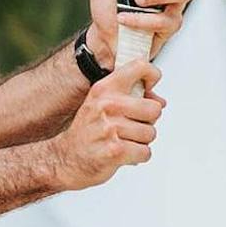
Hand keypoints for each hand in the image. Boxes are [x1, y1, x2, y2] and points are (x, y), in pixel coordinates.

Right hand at [49, 59, 162, 185]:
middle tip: (132, 126)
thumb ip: (131, 98)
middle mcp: (107, 105)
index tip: (149, 85)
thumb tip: (160, 102)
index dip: (152, 75)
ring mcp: (110, 128)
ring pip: (151, 133)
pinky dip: (138, 156)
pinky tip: (124, 153)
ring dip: (141, 141)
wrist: (65, 159)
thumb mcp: (102, 105)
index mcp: (104, 89)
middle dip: (148, 122)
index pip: (139, 67)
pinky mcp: (115, 151)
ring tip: (124, 141)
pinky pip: (145, 152)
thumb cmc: (87, 132)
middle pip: (154, 109)